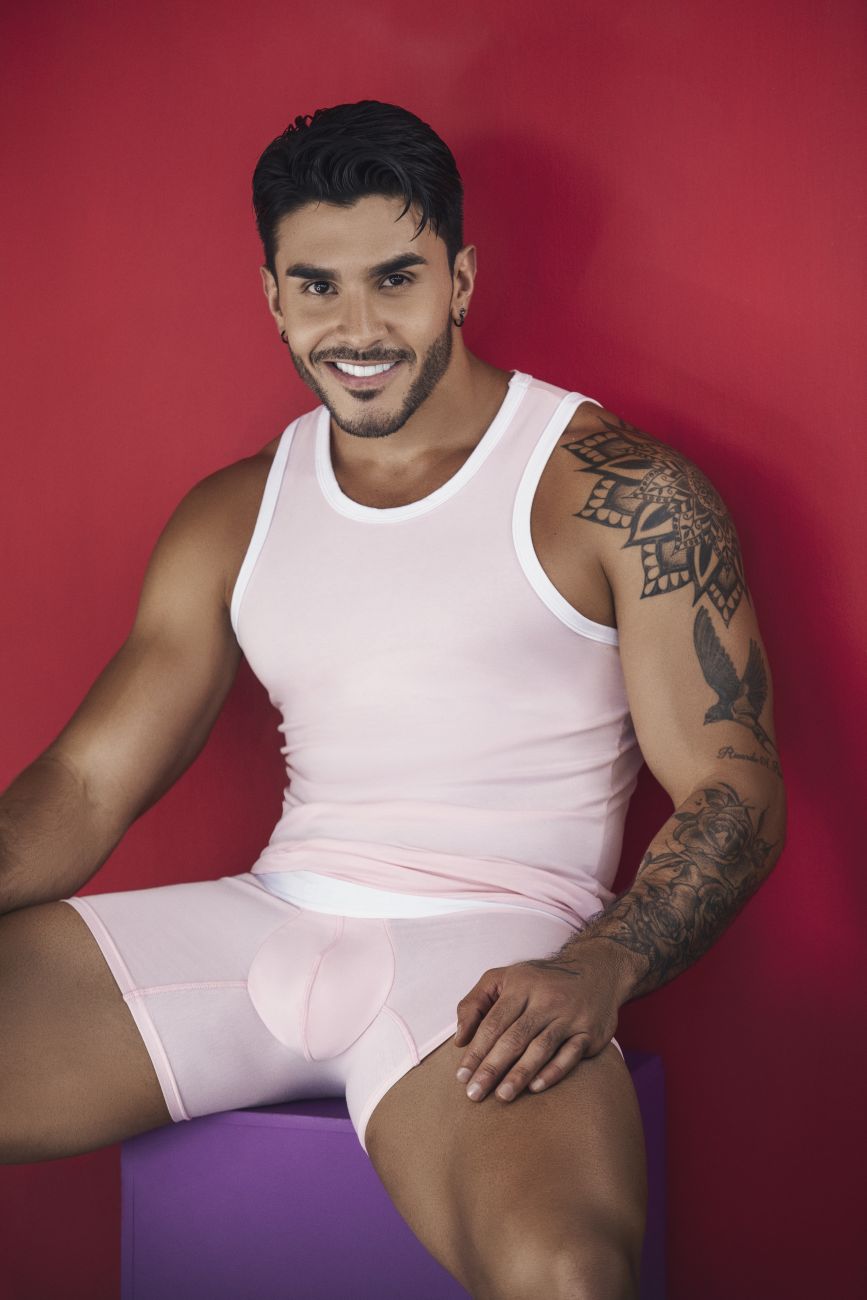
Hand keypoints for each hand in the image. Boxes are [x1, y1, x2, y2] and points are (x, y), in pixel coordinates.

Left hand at [453, 948, 621, 1103]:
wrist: (596, 969)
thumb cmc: (539, 980)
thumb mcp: (503, 978)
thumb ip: (475, 1003)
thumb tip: (459, 1039)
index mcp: (521, 986)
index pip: (493, 1023)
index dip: (476, 1050)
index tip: (462, 1076)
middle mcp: (545, 1000)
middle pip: (514, 1038)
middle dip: (492, 1068)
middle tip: (475, 1093)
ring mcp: (569, 1016)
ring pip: (541, 1048)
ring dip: (519, 1074)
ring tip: (501, 1096)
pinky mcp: (589, 1031)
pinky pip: (570, 1054)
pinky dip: (553, 1071)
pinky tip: (535, 1087)